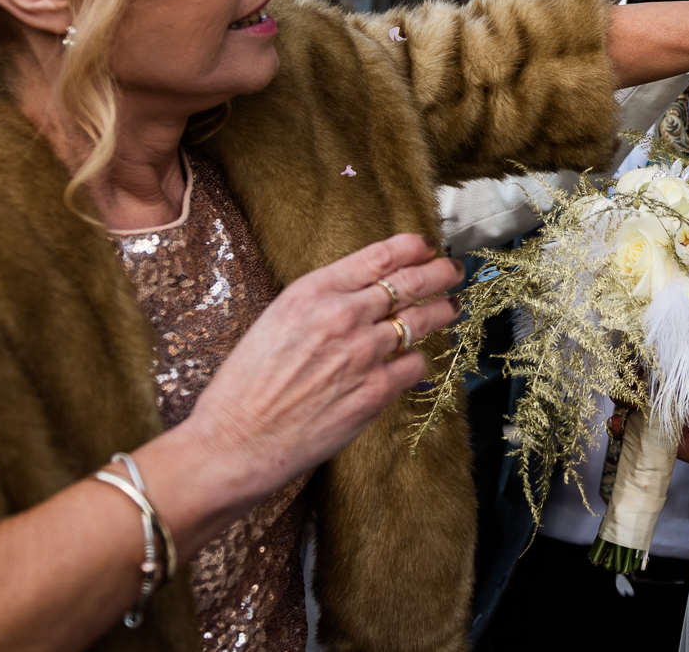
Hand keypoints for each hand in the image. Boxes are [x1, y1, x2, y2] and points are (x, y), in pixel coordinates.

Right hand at [179, 233, 461, 504]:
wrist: (236, 441)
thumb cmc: (247, 385)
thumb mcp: (277, 321)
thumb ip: (322, 302)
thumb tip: (363, 292)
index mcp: (313, 292)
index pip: (380, 256)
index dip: (412, 248)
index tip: (426, 246)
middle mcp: (343, 316)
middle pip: (411, 282)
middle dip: (440, 272)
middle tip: (453, 270)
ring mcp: (364, 354)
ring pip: (423, 320)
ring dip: (442, 311)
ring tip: (450, 308)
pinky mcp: (376, 391)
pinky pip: (415, 365)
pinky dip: (418, 361)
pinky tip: (415, 361)